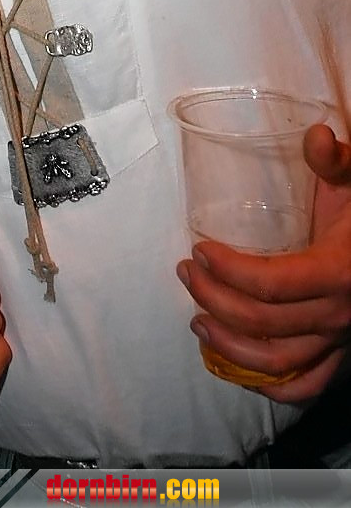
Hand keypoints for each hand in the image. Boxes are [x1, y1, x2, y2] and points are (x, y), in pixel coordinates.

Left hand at [177, 124, 350, 400]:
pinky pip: (307, 386)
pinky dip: (270, 385)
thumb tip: (315, 135)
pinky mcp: (342, 357)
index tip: (198, 251)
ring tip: (197, 320)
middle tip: (185, 273)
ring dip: (229, 346)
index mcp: (340, 272)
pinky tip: (238, 366)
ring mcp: (341, 342)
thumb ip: (336, 161)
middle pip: (264, 322)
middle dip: (214, 299)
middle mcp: (340, 316)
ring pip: (279, 362)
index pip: (272, 284)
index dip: (228, 272)